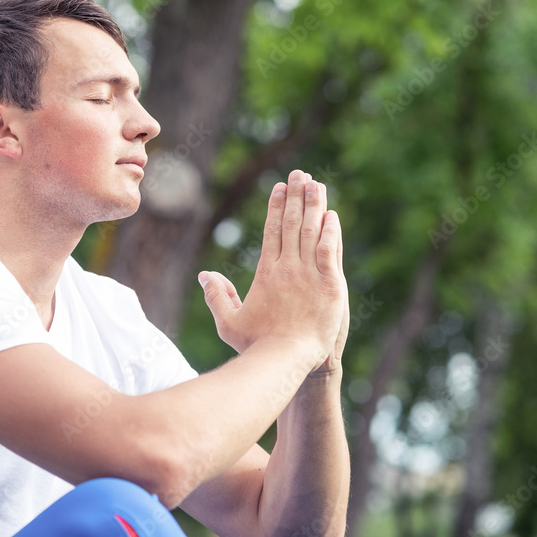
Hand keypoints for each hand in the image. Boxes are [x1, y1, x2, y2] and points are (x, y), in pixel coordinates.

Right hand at [198, 170, 346, 372]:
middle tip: (300, 174)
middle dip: (296, 196)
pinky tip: (331, 215)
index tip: (280, 188)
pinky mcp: (330, 285)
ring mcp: (309, 274)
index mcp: (266, 272)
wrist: (286, 361)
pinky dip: (331, 231)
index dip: (276, 206)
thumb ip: (216, 296)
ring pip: (312, 231)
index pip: (272, 230)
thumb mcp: (228, 323)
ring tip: (316, 184)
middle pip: (292, 223)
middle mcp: (287, 267)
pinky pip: (329, 250)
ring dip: (314, 205)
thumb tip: (205, 275)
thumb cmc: (257, 346)